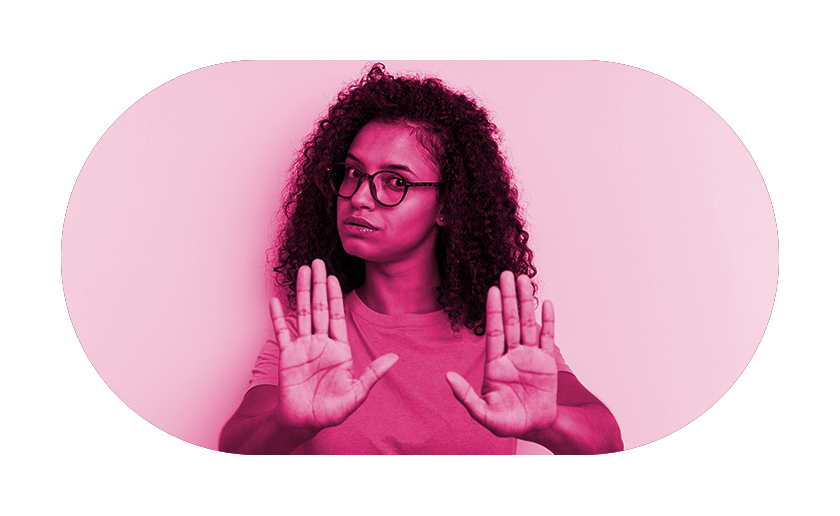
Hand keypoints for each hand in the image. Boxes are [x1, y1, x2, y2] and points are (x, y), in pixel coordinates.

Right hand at [271, 259, 397, 430]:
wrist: (304, 422)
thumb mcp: (357, 394)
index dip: (335, 295)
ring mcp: (303, 348)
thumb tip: (395, 358)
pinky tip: (275, 301)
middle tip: (317, 262)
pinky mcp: (287, 356)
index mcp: (339, 349)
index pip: (337, 316)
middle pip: (319, 308)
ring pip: (302, 313)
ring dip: (300, 292)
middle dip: (318, 285)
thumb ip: (374, 374)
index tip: (333, 276)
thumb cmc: (330, 411)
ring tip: (301, 271)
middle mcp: (321, 344)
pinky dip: (278, 317)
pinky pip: (282, 332)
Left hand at [446, 271, 557, 436]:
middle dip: (509, 298)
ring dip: (527, 303)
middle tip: (507, 273)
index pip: (494, 331)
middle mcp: (512, 355)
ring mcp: (530, 357)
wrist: (535, 428)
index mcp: (495, 364)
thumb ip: (465, 396)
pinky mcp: (547, 363)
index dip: (493, 310)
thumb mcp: (483, 413)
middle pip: (511, 320)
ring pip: (529, 324)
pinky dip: (548, 321)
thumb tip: (447, 377)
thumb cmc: (508, 423)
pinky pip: (548, 337)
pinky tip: (547, 304)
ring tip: (524, 281)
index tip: (492, 290)